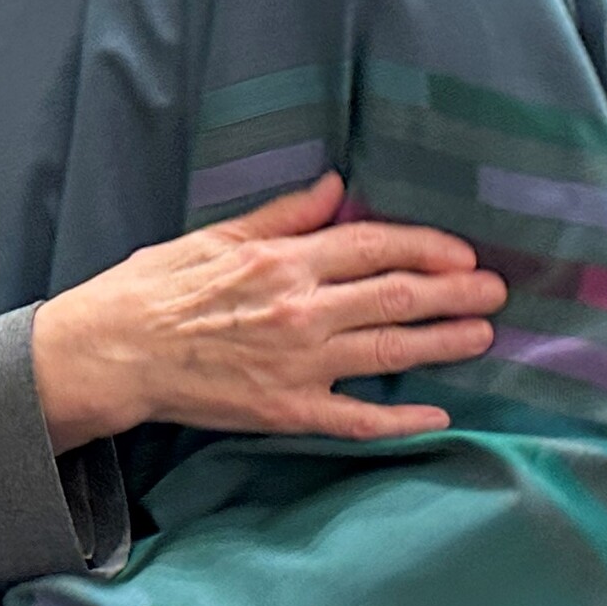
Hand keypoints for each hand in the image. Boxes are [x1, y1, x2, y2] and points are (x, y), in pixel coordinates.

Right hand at [30, 174, 503, 448]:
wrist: (111, 354)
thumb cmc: (151, 289)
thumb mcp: (213, 236)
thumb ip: (281, 214)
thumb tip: (334, 185)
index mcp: (283, 260)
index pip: (374, 245)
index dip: (427, 246)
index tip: (461, 251)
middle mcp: (301, 310)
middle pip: (398, 296)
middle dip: (455, 292)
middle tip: (495, 292)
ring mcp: (299, 364)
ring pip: (391, 351)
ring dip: (444, 343)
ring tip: (482, 337)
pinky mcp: (287, 410)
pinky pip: (357, 418)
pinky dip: (401, 420)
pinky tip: (437, 416)